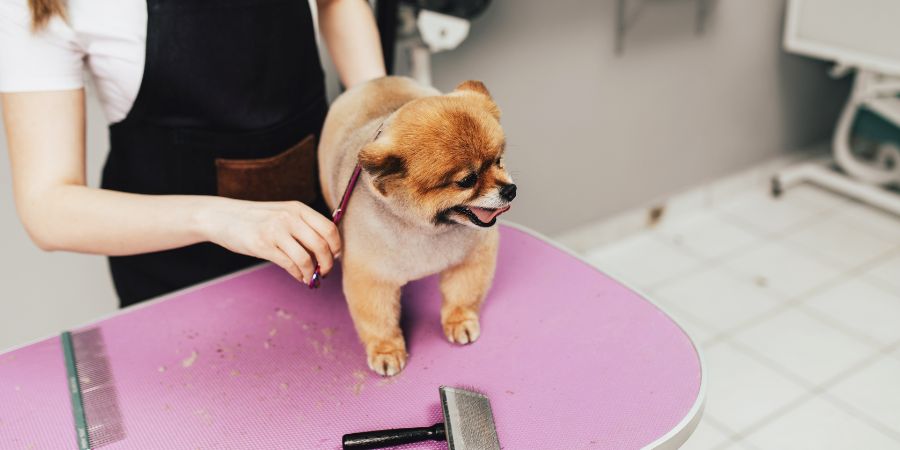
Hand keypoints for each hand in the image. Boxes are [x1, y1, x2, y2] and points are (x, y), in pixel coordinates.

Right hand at [199, 198, 340, 283]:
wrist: (223, 217)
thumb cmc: (257, 219)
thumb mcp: (283, 214)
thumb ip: (303, 226)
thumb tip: (327, 251)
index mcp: (298, 208)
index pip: (329, 228)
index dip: (336, 246)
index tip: (335, 256)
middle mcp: (289, 217)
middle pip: (321, 245)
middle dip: (327, 263)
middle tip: (325, 272)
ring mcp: (275, 231)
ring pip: (306, 258)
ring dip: (312, 273)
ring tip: (311, 277)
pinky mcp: (262, 245)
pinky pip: (289, 265)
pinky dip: (299, 275)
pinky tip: (299, 276)